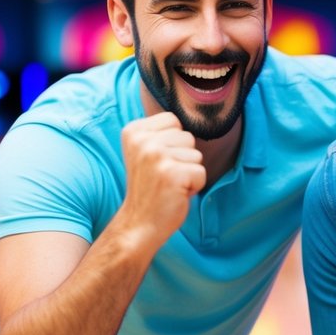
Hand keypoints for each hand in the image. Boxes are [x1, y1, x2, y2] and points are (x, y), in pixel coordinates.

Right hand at [118, 111, 205, 245]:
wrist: (139, 224)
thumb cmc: (149, 188)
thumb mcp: (145, 152)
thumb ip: (160, 133)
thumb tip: (191, 110)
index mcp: (133, 131)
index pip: (174, 120)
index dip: (174, 143)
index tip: (157, 162)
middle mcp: (142, 140)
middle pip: (188, 136)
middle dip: (183, 159)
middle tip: (164, 176)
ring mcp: (156, 156)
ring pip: (196, 155)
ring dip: (189, 173)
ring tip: (169, 185)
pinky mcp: (172, 174)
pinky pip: (201, 173)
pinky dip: (194, 186)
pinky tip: (176, 194)